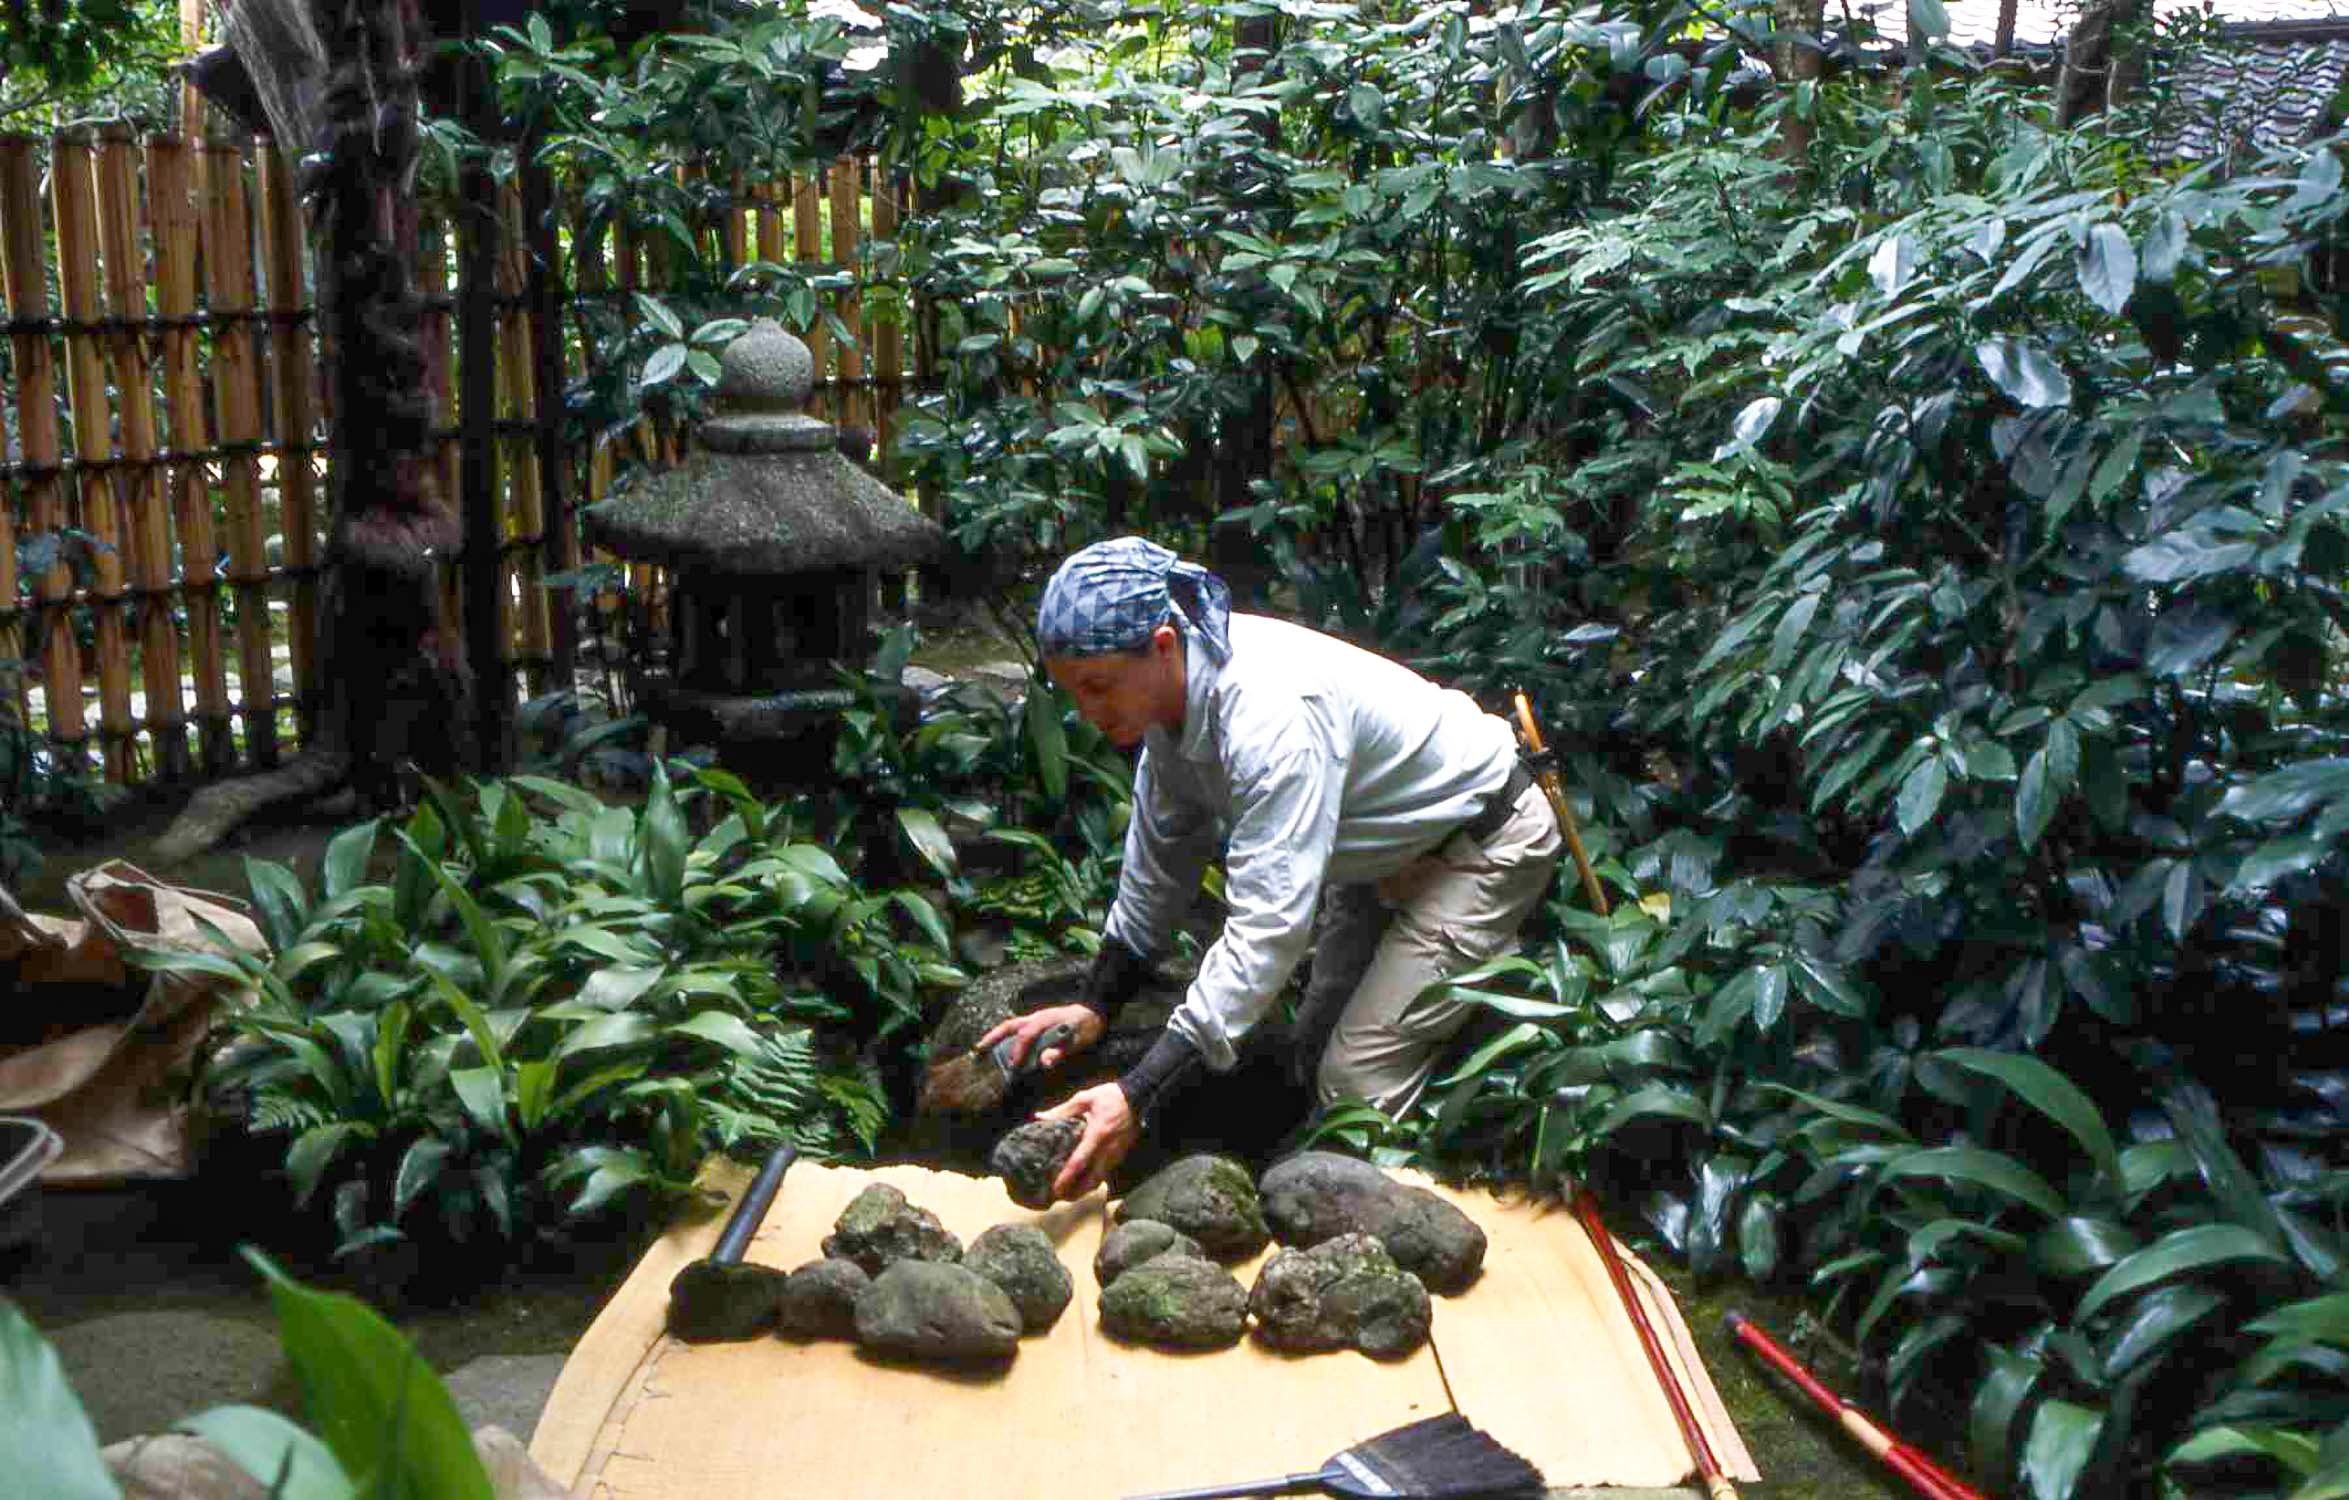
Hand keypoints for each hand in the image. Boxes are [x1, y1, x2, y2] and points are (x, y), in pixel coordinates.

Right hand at [975, 1004, 1102, 1071]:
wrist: (1093, 1012)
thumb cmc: (1085, 1027)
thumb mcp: (1077, 1040)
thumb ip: (1061, 1051)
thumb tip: (1045, 1062)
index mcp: (1044, 1021)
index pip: (1025, 1037)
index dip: (1018, 1052)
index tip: (1013, 1066)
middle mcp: (1035, 1018)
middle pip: (1009, 1026)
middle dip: (993, 1037)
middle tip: (978, 1050)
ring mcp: (1035, 1019)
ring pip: (1011, 1026)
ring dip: (996, 1036)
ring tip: (983, 1049)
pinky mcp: (1037, 1023)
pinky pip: (1017, 1029)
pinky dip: (1007, 1037)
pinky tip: (1004, 1048)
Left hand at [1038, 1081, 1138, 1200]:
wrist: (1139, 1098)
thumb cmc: (1111, 1096)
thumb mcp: (1085, 1098)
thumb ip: (1062, 1110)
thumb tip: (1040, 1117)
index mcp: (1096, 1135)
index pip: (1079, 1162)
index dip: (1066, 1177)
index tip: (1054, 1189)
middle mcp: (1107, 1150)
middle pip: (1090, 1180)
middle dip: (1075, 1192)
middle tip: (1058, 1197)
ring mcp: (1115, 1155)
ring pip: (1099, 1180)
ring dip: (1083, 1190)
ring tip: (1067, 1193)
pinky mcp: (1120, 1156)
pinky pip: (1105, 1173)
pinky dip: (1093, 1181)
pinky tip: (1082, 1180)